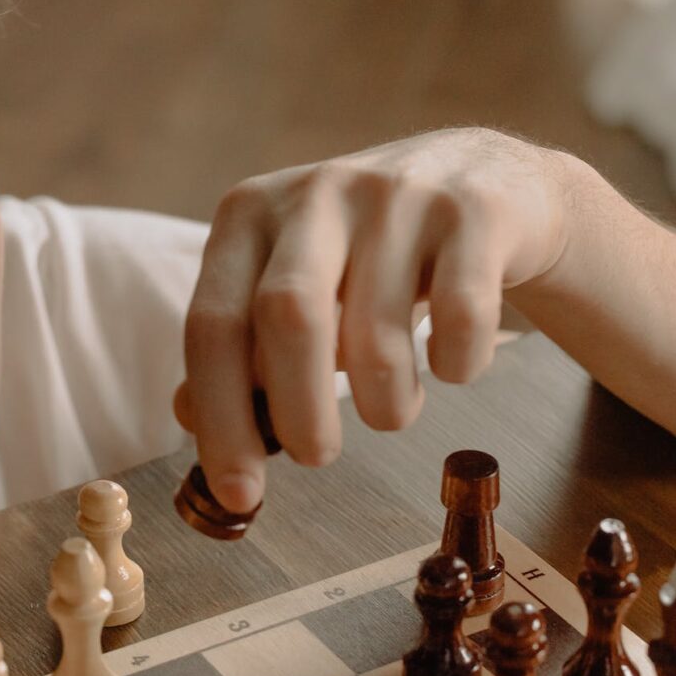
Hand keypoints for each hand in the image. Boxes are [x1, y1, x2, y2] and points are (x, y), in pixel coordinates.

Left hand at [177, 128, 572, 512]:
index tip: (239, 494)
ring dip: (386, 403)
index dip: (221, 418)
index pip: (212, 325)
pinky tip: (451, 367)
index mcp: (249, 215)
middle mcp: (315, 194)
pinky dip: (455, 366)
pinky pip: (462, 317)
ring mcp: (397, 194)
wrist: (487, 181)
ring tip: (392, 409)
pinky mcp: (475, 211)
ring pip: (376, 330)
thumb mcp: (293, 284)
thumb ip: (240, 347)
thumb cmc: (370, 255)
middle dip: (299, 412)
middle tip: (318, 457)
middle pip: (286, 317)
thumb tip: (188, 417)